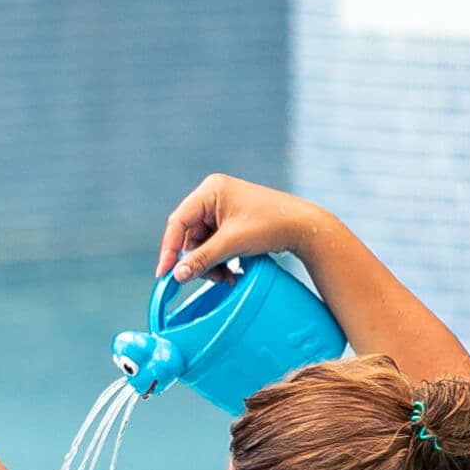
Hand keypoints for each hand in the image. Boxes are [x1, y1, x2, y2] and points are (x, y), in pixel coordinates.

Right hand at [158, 173, 339, 282]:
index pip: (178, 222)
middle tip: (213, 279)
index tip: (164, 274)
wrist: (304, 227)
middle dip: (199, 260)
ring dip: (211, 264)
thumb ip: (202, 260)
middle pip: (190, 236)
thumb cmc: (270, 226)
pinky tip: (232, 271)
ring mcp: (222, 208)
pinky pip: (215, 244)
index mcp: (210, 191)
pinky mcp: (232, 221)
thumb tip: (177, 276)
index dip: (169, 250)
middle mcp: (213, 196)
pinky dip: (220, 260)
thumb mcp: (232, 244)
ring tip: (227, 277)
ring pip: (202, 244)